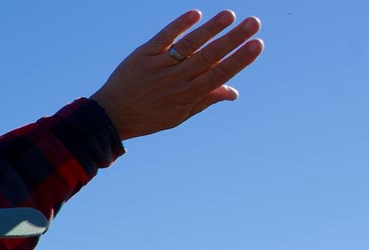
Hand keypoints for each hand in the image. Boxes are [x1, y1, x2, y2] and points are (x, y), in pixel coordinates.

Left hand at [91, 9, 263, 139]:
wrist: (111, 116)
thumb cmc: (149, 116)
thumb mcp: (178, 115)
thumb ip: (205, 100)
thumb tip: (234, 91)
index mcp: (187, 95)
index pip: (219, 74)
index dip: (239, 59)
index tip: (257, 44)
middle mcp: (175, 80)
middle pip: (208, 56)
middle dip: (232, 39)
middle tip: (253, 23)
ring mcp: (159, 66)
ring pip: (189, 45)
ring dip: (210, 29)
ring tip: (229, 15)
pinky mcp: (143, 55)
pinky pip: (163, 38)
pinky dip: (178, 25)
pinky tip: (195, 14)